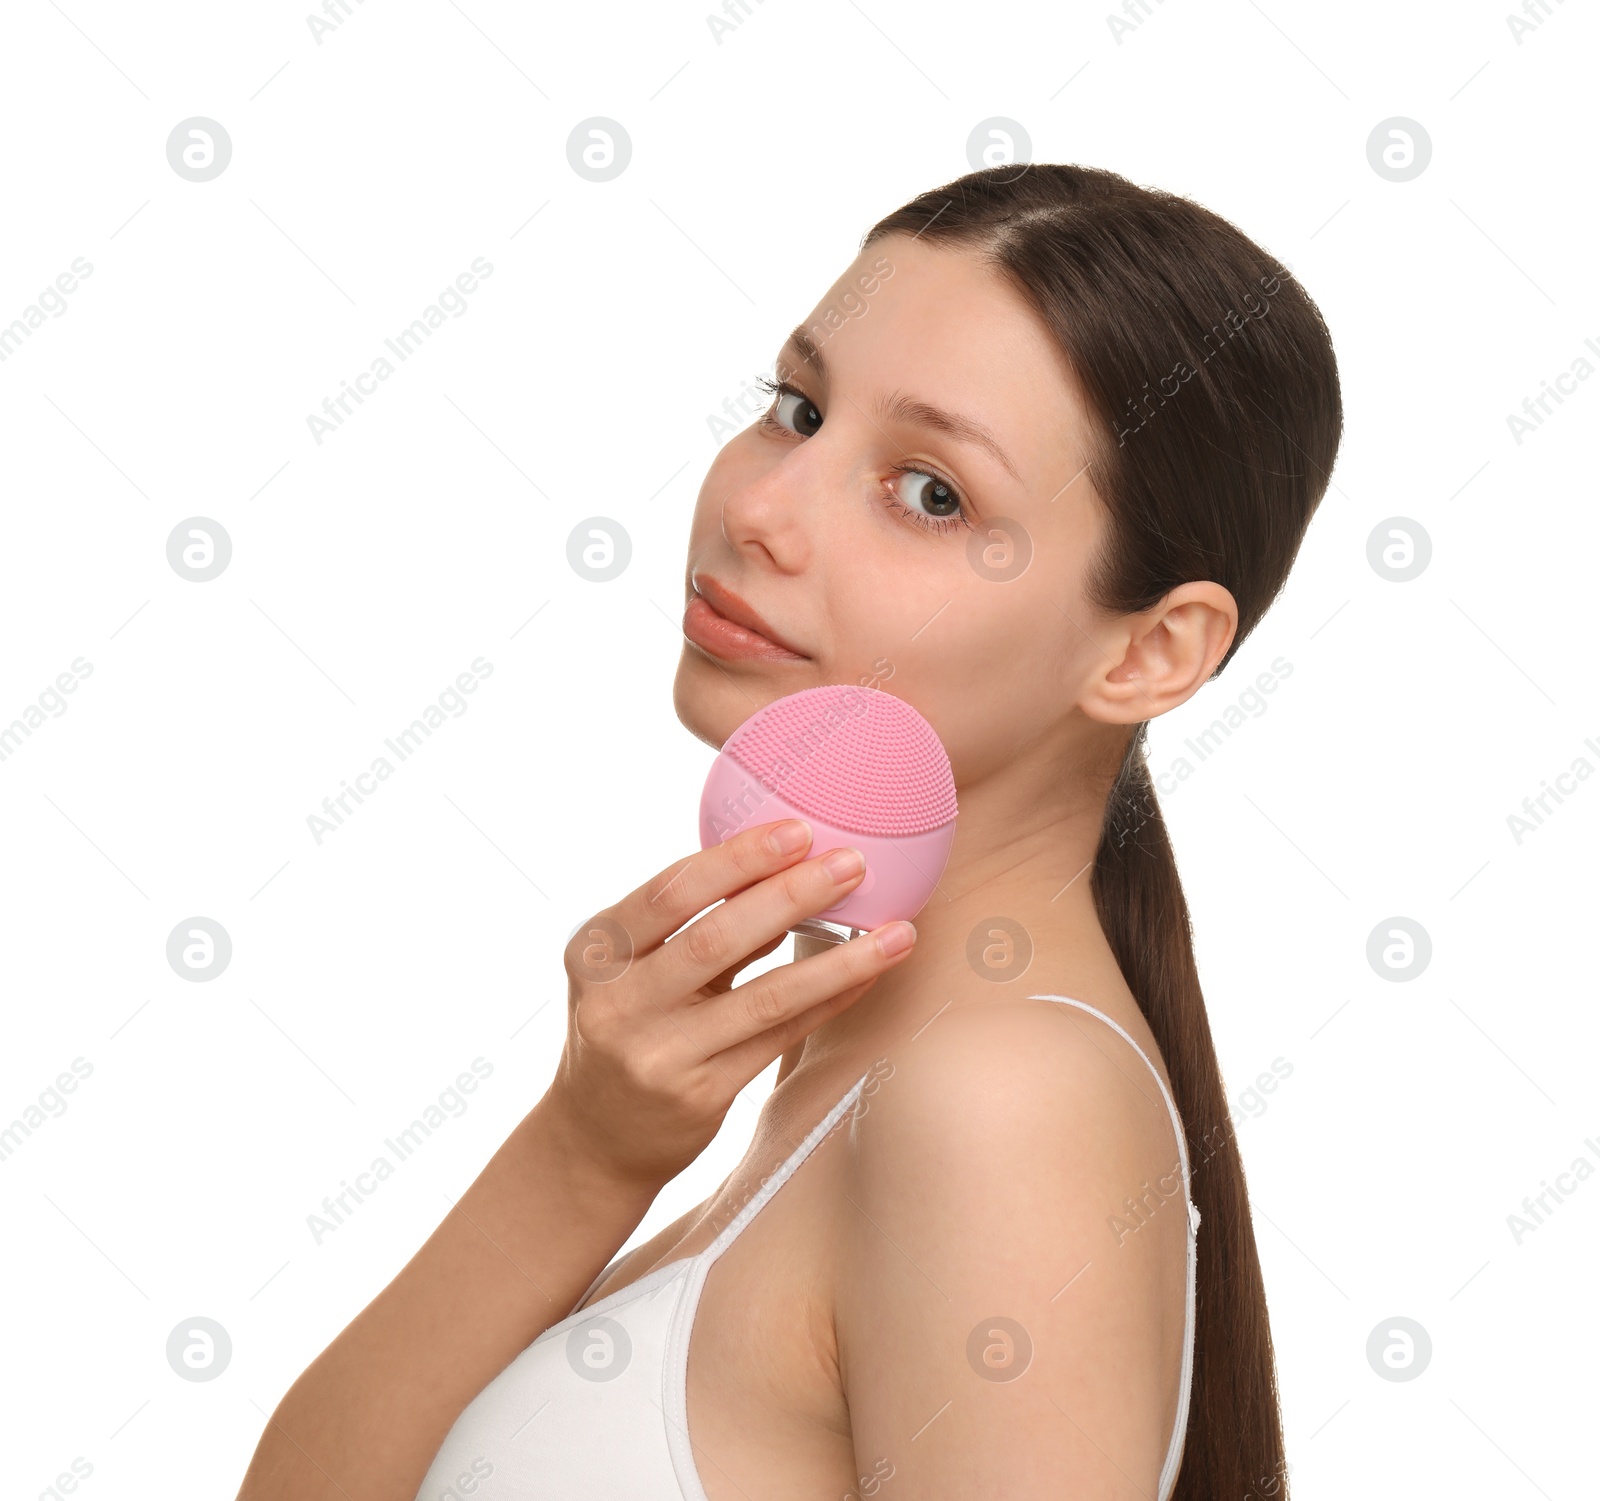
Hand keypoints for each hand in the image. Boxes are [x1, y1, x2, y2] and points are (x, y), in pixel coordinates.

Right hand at [545, 819, 916, 1187]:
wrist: (594, 1137)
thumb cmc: (628, 1027)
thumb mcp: (633, 969)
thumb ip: (693, 924)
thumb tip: (785, 867)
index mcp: (595, 951)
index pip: (672, 892)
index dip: (738, 858)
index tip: (799, 831)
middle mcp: (618, 1003)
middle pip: (717, 937)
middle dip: (793, 894)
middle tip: (852, 863)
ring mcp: (658, 1055)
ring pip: (764, 997)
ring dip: (838, 959)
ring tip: (893, 930)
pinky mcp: (699, 1096)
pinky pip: (779, 1038)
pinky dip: (828, 1001)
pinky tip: (867, 976)